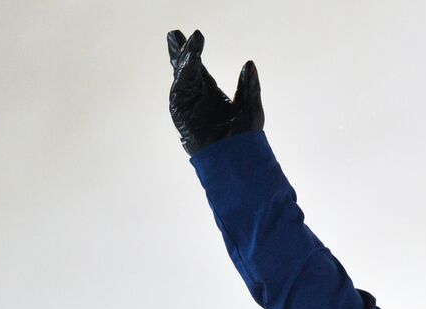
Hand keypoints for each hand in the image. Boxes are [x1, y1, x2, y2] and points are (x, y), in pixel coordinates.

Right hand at [167, 30, 263, 155]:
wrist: (239, 158)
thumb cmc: (245, 137)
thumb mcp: (250, 106)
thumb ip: (248, 85)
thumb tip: (249, 63)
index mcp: (210, 93)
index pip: (199, 68)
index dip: (195, 51)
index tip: (196, 34)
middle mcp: (197, 97)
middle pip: (184, 69)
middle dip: (179, 51)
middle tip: (174, 33)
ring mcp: (188, 105)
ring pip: (181, 77)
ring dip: (182, 60)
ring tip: (185, 43)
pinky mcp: (182, 113)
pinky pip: (180, 90)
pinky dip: (183, 76)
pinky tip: (187, 62)